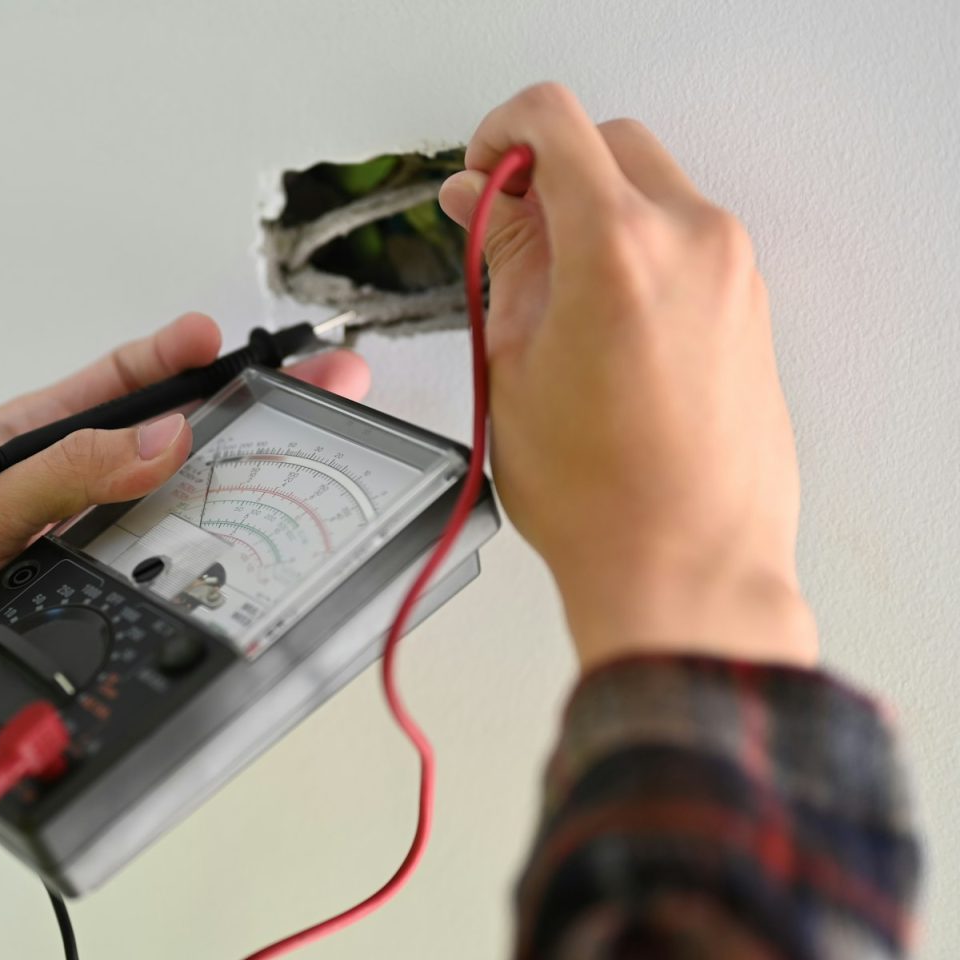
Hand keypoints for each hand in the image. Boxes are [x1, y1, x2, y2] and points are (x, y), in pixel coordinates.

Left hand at [0, 314, 369, 839]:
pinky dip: (192, 567)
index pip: (116, 384)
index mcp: (20, 444)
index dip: (180, 358)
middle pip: (158, 443)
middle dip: (234, 418)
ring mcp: (66, 551)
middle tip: (306, 397)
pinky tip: (228, 567)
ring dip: (222, 491)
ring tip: (287, 475)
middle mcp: (52, 492)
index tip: (232, 341)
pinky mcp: (73, 607)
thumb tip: (159, 438)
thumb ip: (63, 472)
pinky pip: (148, 578)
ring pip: (163, 511)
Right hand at [436, 83, 816, 670]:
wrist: (684, 567)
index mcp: (617, 246)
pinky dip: (636, 249)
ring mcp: (731, 270)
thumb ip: (500, 259)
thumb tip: (481, 202)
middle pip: (609, 143)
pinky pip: (684, 239)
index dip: (499, 134)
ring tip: (549, 298)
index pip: (553, 121)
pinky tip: (598, 322)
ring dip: (594, 213)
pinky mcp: (750, 304)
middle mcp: (689, 241)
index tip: (479, 171)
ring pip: (651, 189)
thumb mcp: (512, 362)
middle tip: (502, 232)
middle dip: (548, 171)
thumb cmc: (598, 496)